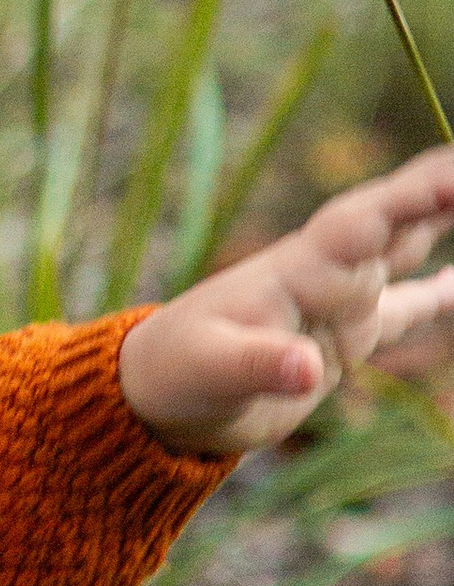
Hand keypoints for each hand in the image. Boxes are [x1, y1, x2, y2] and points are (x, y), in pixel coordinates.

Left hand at [118, 143, 453, 456]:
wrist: (160, 394)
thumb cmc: (178, 371)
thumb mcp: (211, 370)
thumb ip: (259, 364)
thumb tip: (308, 367)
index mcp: (298, 270)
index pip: (364, 222)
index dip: (410, 197)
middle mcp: (326, 275)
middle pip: (394, 222)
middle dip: (439, 190)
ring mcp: (338, 303)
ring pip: (403, 250)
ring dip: (440, 221)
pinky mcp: (344, 339)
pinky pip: (406, 310)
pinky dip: (439, 297)